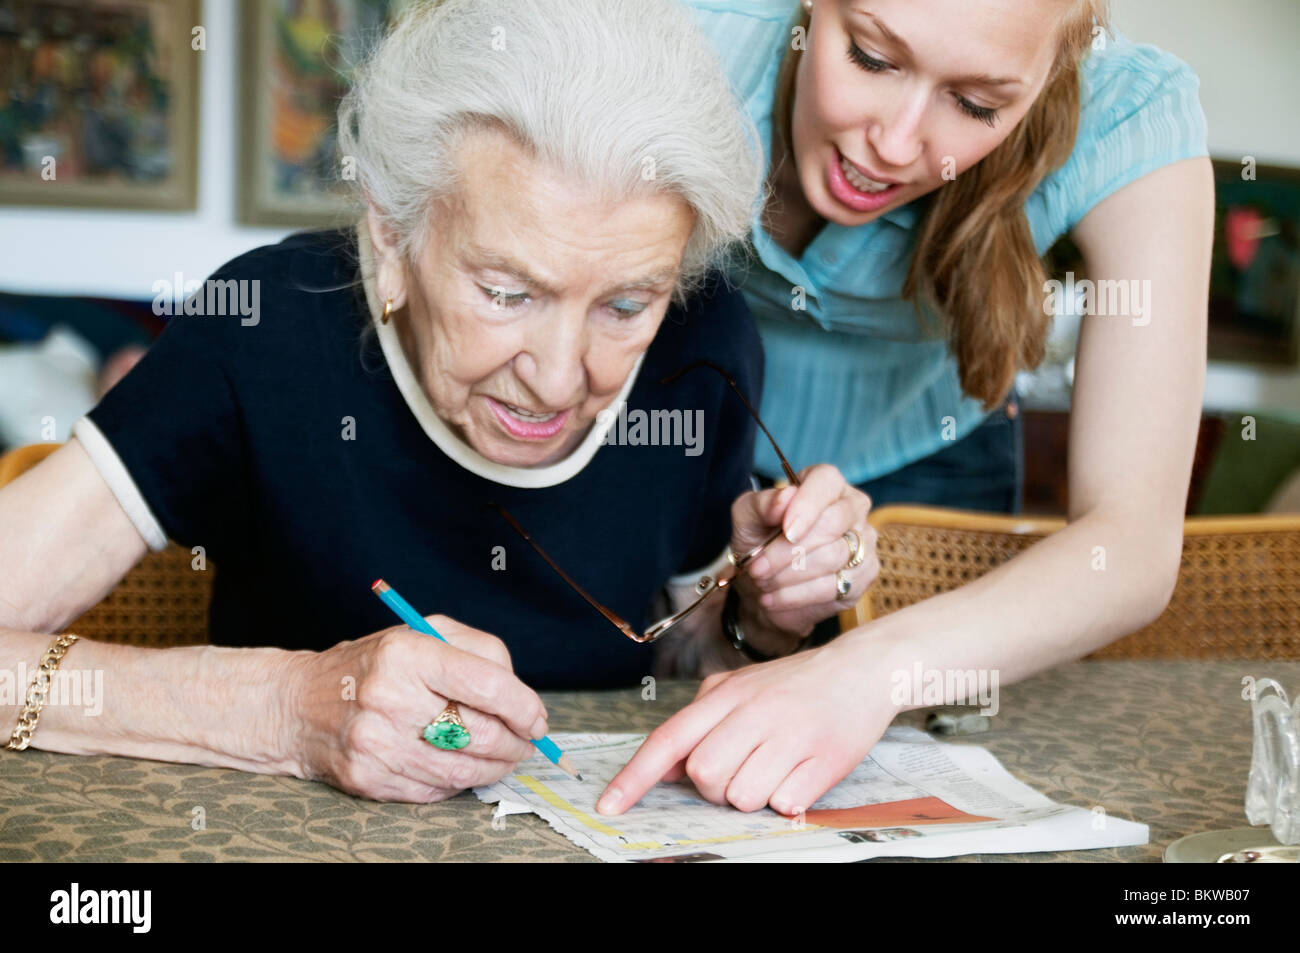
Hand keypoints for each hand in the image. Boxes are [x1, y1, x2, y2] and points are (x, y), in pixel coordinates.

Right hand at [285, 615, 547, 801]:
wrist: (297, 705)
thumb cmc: (373, 666)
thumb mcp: (422, 635)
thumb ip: (479, 651)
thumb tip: (523, 696)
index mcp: (406, 654)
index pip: (485, 684)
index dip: (523, 706)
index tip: (537, 718)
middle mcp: (389, 698)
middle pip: (479, 732)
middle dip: (516, 742)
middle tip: (527, 740)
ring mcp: (376, 744)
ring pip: (463, 769)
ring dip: (497, 767)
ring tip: (505, 756)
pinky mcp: (369, 779)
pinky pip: (436, 790)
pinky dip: (460, 781)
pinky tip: (462, 766)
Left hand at [596, 633, 897, 815]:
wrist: (864, 669)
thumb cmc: (796, 684)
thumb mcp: (741, 687)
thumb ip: (700, 721)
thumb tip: (668, 768)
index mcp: (728, 694)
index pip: (668, 739)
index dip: (634, 777)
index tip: (608, 807)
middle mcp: (755, 712)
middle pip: (703, 776)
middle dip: (715, 786)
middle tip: (743, 766)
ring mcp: (791, 736)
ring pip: (742, 797)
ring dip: (754, 794)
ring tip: (775, 766)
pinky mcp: (825, 761)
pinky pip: (785, 804)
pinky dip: (789, 798)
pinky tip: (801, 770)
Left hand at [729, 464, 877, 640]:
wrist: (764, 585)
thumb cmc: (758, 541)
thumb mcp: (747, 517)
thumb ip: (762, 504)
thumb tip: (785, 497)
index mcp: (825, 483)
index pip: (827, 481)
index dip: (807, 506)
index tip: (785, 531)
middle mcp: (852, 507)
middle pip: (832, 524)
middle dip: (787, 550)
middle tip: (757, 568)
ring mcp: (863, 542)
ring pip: (833, 558)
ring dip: (789, 575)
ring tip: (762, 582)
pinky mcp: (863, 576)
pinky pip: (834, 587)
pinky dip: (797, 596)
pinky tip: (774, 598)